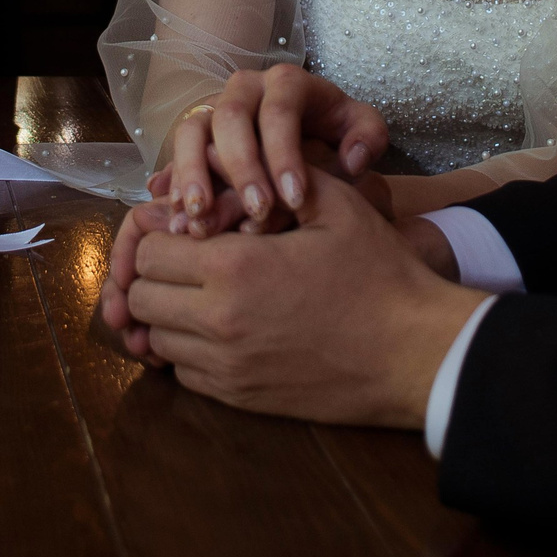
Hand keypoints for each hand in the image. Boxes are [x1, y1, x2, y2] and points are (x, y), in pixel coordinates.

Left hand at [122, 173, 485, 427]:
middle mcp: (217, 321)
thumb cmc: (379, 273)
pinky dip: (190, 351)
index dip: (162, 234)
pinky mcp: (239, 398)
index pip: (147, 251)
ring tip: (206, 294)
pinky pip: (183, 374)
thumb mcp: (335, 205)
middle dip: (158, 274)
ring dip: (170, 314)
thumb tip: (221, 159)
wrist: (415, 352)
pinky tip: (225, 330)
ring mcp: (226, 366)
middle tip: (192, 260)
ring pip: (155, 338)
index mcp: (233, 267)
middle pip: (141, 296)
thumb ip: (275, 174)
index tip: (188, 229)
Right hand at [161, 64, 390, 230]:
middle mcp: (245, 87)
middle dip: (242, 167)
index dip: (285, 154)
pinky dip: (175, 182)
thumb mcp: (361, 128)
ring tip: (201, 216)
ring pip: (193, 129)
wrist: (308, 131)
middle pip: (231, 117)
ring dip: (194, 173)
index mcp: (288, 81)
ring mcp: (214, 107)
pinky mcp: (195, 133)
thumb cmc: (335, 132)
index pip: (280, 111)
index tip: (296, 198)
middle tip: (256, 211)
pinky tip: (178, 215)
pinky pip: (176, 152)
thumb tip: (352, 158)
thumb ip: (368, 138)